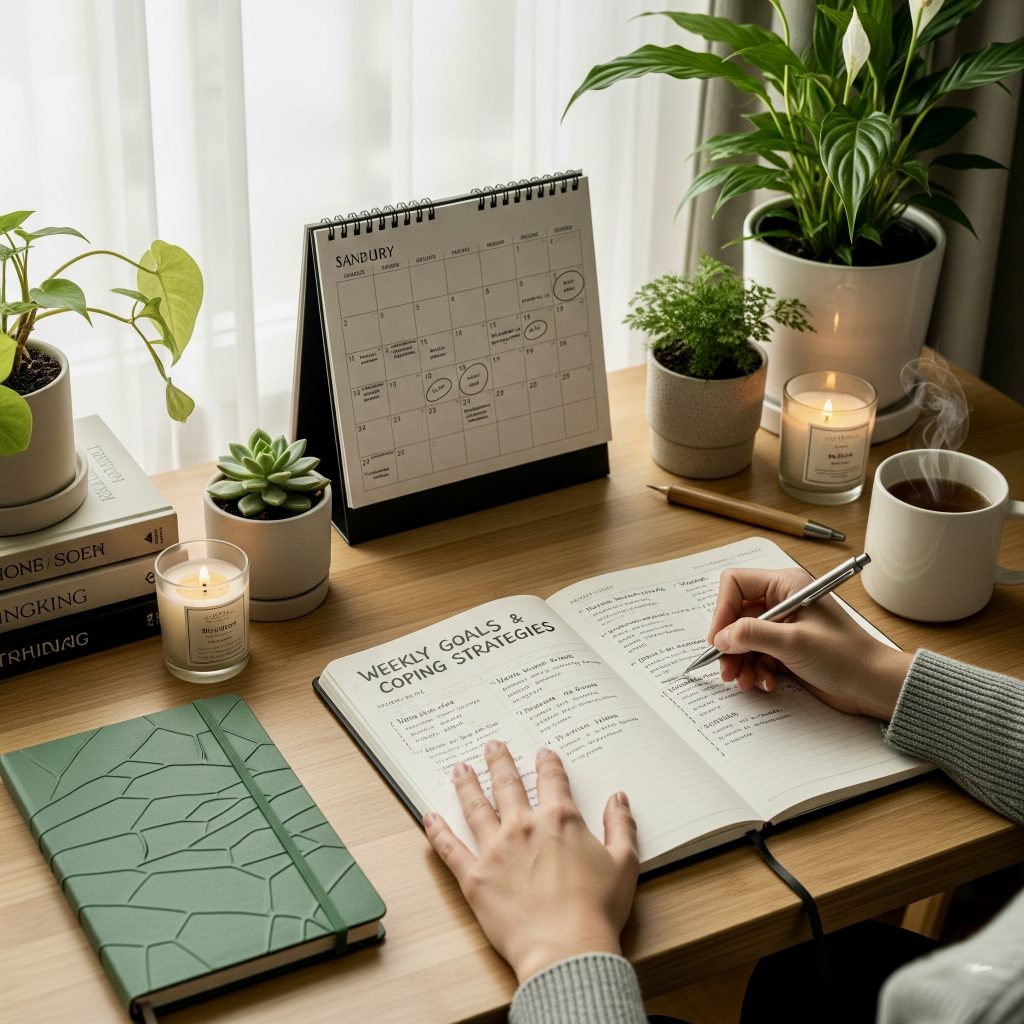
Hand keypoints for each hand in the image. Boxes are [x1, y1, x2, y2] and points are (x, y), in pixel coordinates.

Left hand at [424, 740, 638, 983]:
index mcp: (560, 820)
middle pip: (507, 784)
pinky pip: (450, 848)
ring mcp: (495, 850)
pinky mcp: (475, 877)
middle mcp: (523, 827)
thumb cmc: (597, 911)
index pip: (552, 781)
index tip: (543, 754)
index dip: (548, 764)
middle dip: (499, 762)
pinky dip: (438, 831)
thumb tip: (618, 798)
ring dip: (467, 785)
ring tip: (460, 769)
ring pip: (476, 807)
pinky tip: (429, 816)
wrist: (566, 949)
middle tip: (492, 746)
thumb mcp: (624, 864)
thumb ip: (621, 826)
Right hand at [707, 567, 911, 720]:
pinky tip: (767, 683)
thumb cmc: (844, 657)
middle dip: (730, 644)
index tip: (718, 639)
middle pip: (735, 616)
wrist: (872, 685)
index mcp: (785, 585)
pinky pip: (756, 656)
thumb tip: (720, 638)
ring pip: (742, 640)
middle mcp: (781, 602)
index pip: (735, 584)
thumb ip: (752, 635)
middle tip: (727, 670)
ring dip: (740, 662)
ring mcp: (782, 627)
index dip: (722, 610)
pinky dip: (755, 671)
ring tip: (746, 682)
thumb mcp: (794, 642)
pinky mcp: (785, 649)